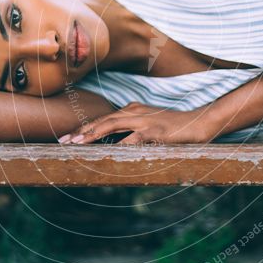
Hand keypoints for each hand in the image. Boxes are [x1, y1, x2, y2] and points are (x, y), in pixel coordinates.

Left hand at [57, 102, 214, 144]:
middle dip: (81, 131)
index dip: (84, 128)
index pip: (103, 119)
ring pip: (112, 126)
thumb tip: (116, 143)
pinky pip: (133, 138)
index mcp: (132, 110)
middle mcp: (134, 112)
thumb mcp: (150, 125)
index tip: (68, 137)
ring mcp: (144, 121)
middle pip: (102, 121)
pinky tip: (108, 152)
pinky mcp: (155, 131)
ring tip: (77, 144)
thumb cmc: (174, 127)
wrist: (199, 122)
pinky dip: (119, 145)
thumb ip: (132, 130)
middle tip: (63, 141)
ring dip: (92, 135)